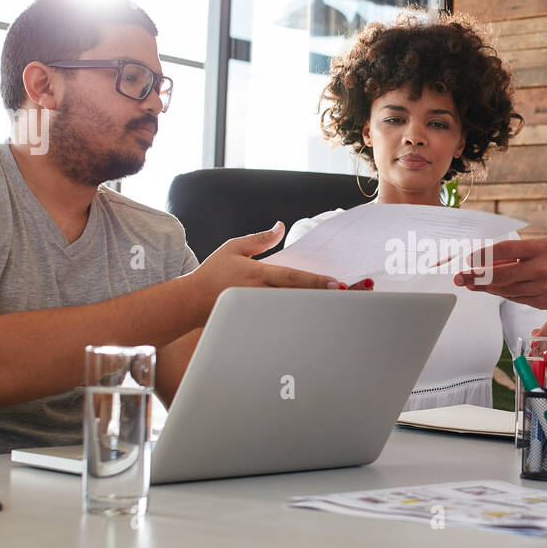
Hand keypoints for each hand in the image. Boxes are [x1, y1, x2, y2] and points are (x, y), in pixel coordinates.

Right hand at [191, 222, 342, 314]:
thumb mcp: (233, 248)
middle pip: (301, 297)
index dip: (314, 282)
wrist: (192, 302)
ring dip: (322, 308)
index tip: (336, 284)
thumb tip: (280, 226)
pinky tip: (325, 317)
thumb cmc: (213, 273)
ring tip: (349, 306)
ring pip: (297, 311)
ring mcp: (261, 310)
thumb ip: (259, 239)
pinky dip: (307, 318)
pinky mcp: (259, 321)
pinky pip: (287, 320)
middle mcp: (261, 294)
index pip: (291, 278)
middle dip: (327, 296)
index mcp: (257, 275)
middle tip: (354, 293)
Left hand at [454, 238, 546, 309]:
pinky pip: (516, 298)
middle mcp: (542, 269)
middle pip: (502, 274)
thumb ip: (518, 252)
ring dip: (485, 288)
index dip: (485, 255)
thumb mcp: (544, 246)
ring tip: (470, 284)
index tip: (469, 258)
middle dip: (477, 277)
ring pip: (507, 289)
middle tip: (459, 277)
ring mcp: (543, 288)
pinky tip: (489, 290)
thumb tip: (488, 259)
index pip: (506, 249)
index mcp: (541, 249)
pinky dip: (501, 294)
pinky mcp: (543, 302)